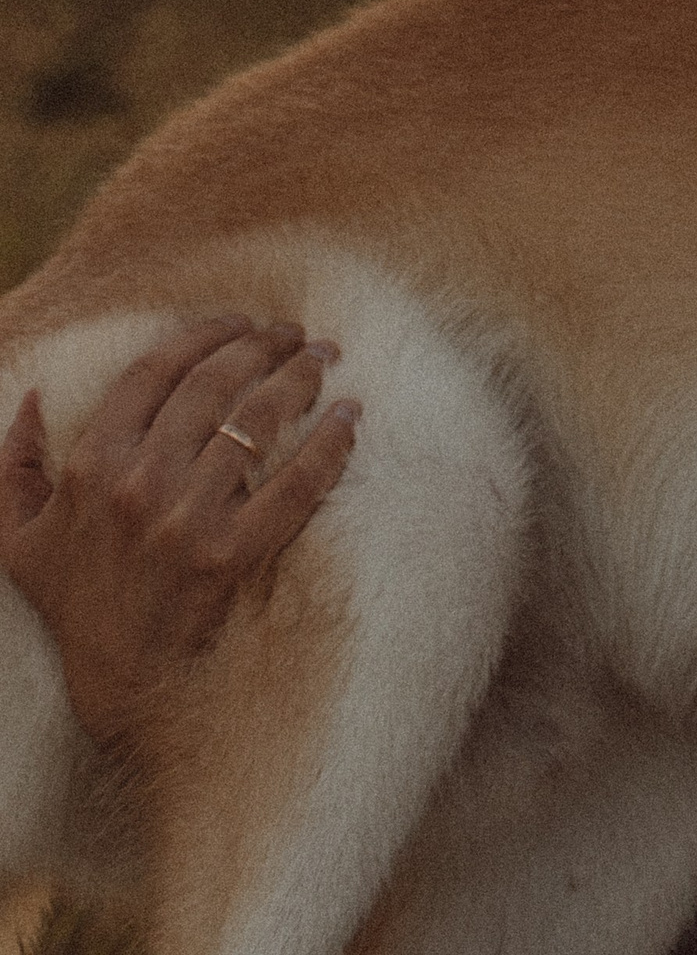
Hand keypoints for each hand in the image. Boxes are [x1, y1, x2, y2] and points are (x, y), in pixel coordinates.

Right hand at [0, 318, 359, 753]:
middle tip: (293, 333)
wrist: (125, 686)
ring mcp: (189, 518)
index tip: (239, 322)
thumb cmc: (76, 606)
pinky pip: (298, 480)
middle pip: (215, 383)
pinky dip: (331, 441)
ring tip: (322, 359)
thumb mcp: (18, 541)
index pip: (155, 371)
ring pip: (258, 419)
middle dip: (262, 344)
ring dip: (299, 377)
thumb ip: (13, 467)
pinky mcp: (235, 553)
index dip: (203, 334)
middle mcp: (139, 484)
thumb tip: (26, 397)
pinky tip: (349, 416)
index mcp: (91, 467)